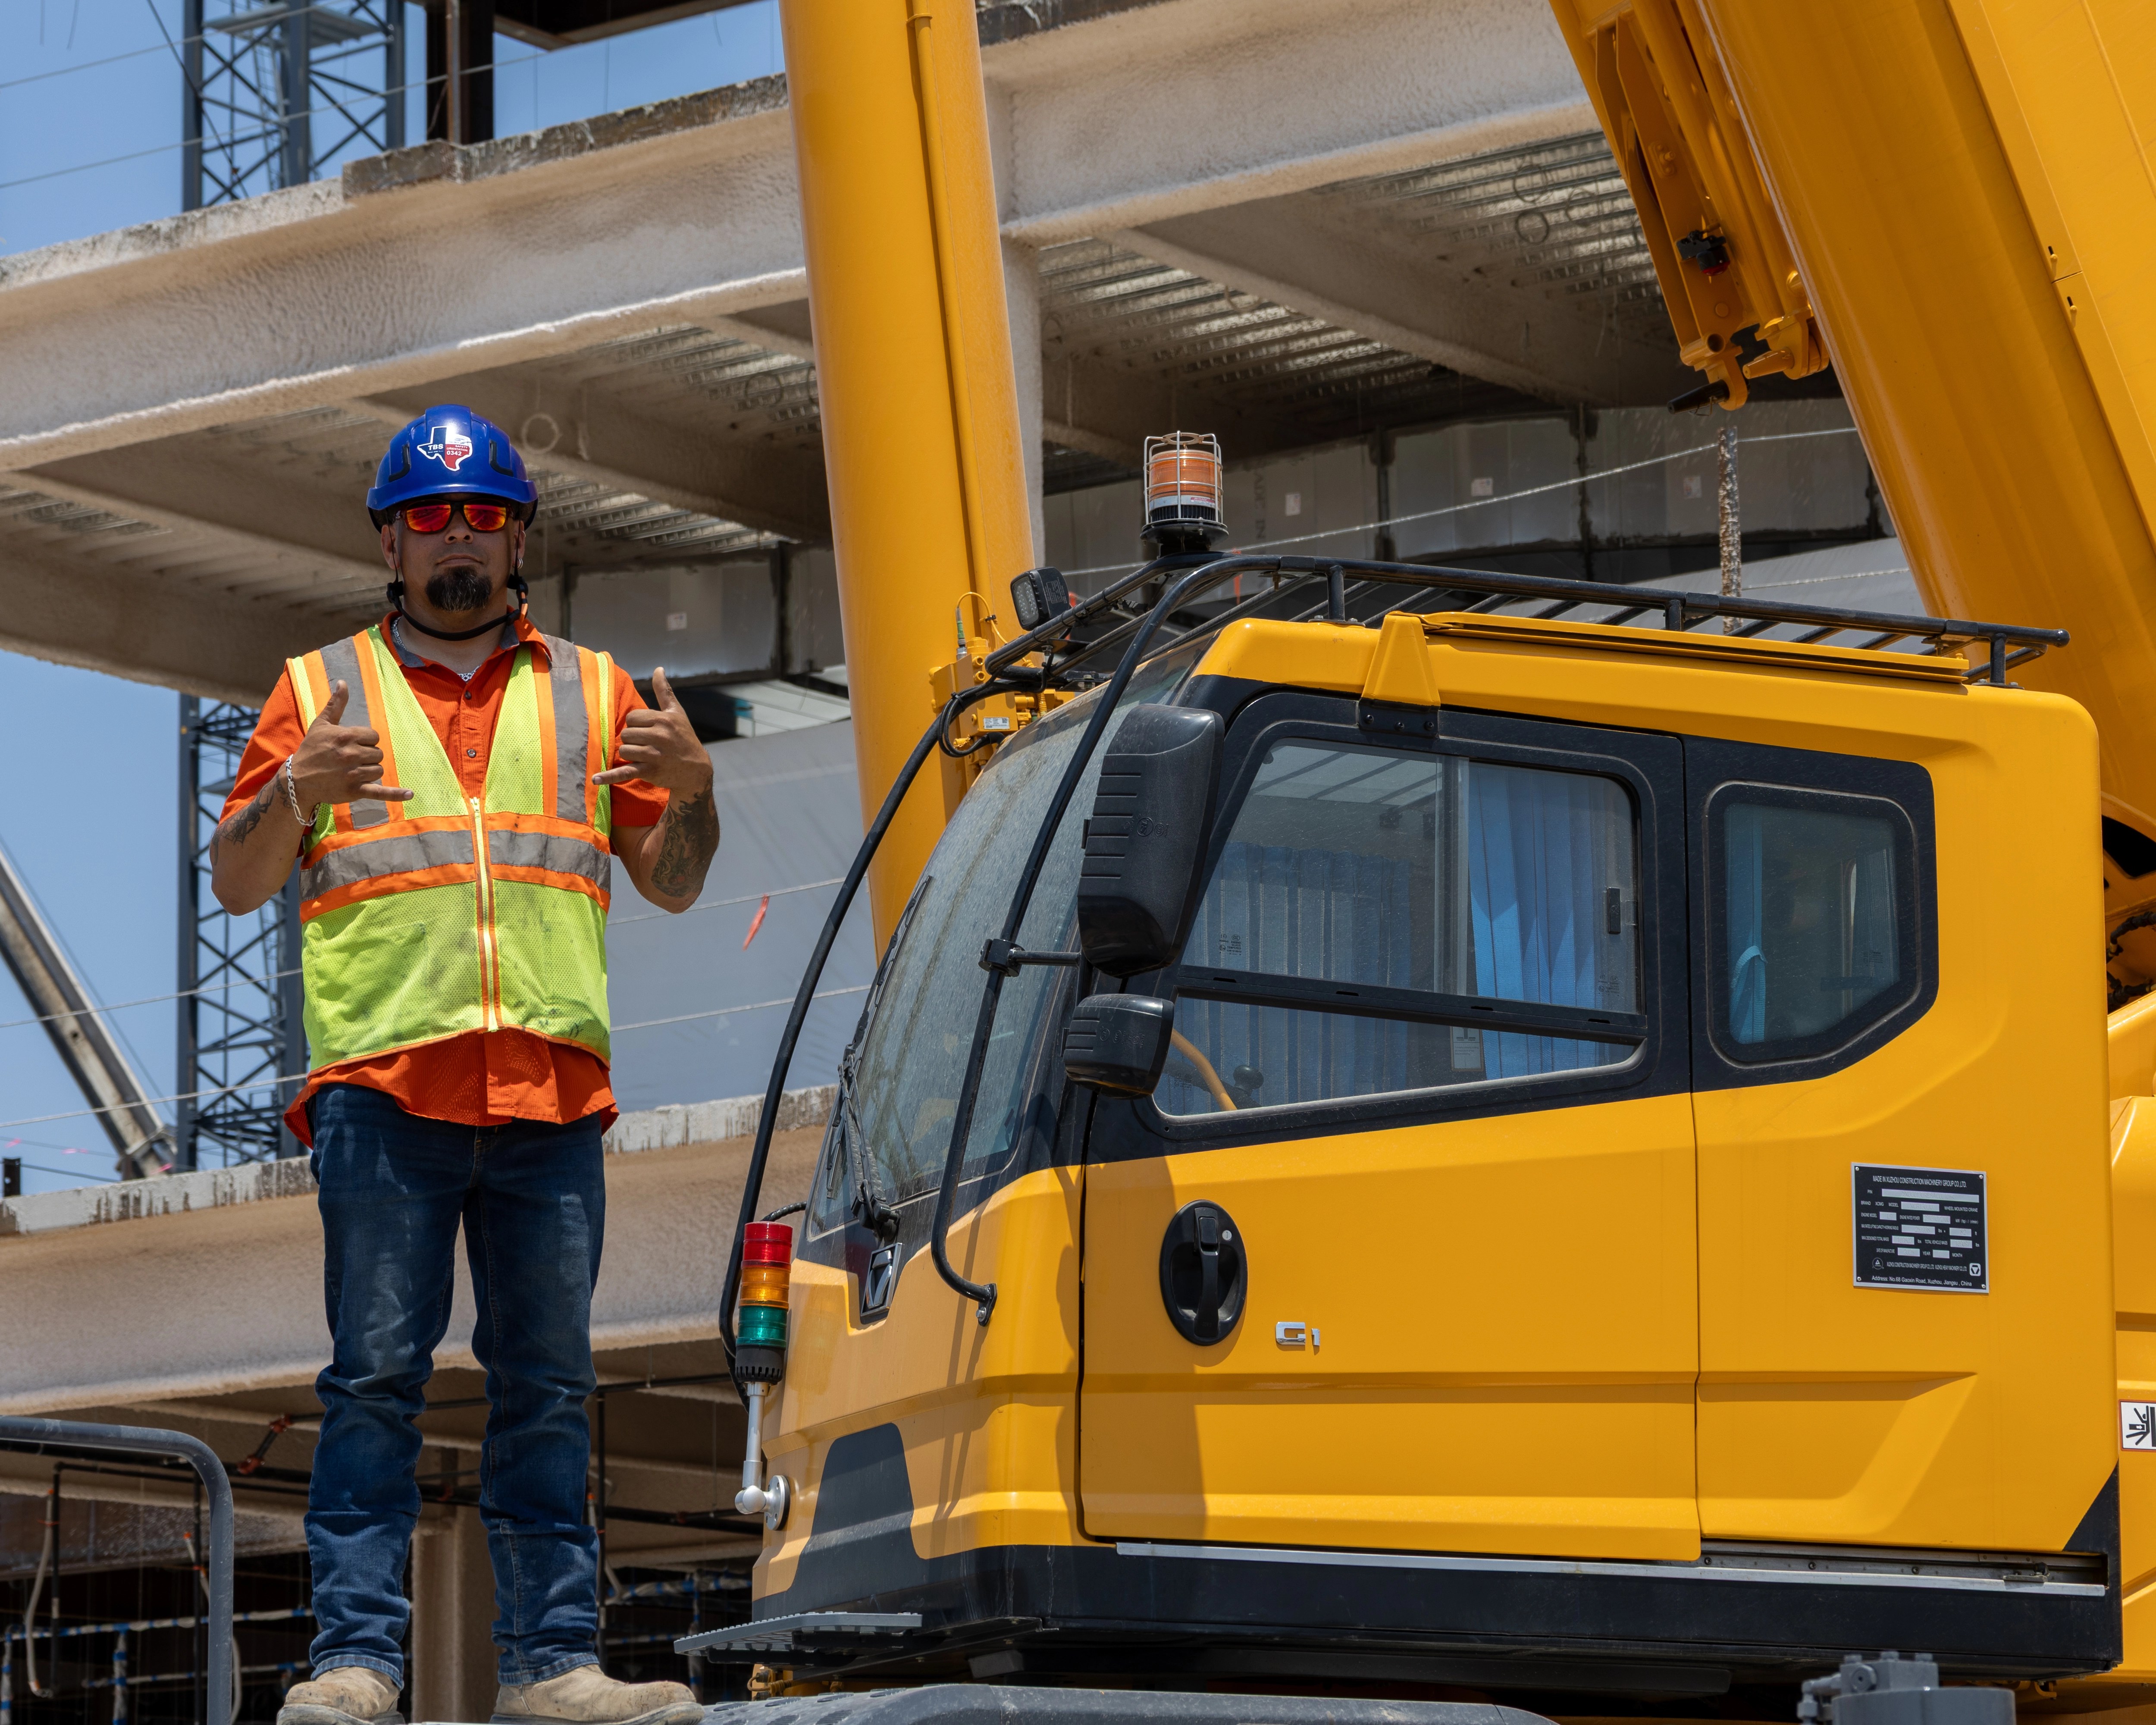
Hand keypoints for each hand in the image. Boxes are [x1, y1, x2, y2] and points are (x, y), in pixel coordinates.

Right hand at [288, 680, 412, 809]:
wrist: (298, 779)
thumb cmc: (311, 749)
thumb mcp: (321, 724)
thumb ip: (335, 704)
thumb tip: (343, 682)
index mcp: (346, 736)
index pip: (374, 737)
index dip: (366, 741)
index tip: (352, 745)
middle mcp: (351, 754)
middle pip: (378, 753)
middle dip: (368, 756)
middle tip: (350, 759)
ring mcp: (353, 774)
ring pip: (378, 770)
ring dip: (369, 771)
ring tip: (352, 771)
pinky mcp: (354, 791)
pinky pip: (380, 792)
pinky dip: (396, 794)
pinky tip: (410, 794)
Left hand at [594, 667, 712, 792]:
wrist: (696, 770)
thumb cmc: (684, 738)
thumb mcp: (677, 713)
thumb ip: (664, 691)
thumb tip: (658, 669)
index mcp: (663, 719)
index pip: (632, 717)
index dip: (637, 725)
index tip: (648, 731)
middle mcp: (659, 736)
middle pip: (627, 734)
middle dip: (633, 740)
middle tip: (648, 745)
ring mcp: (653, 755)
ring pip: (624, 750)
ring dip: (631, 754)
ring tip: (645, 756)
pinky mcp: (649, 771)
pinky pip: (625, 771)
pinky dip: (609, 776)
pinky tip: (595, 779)